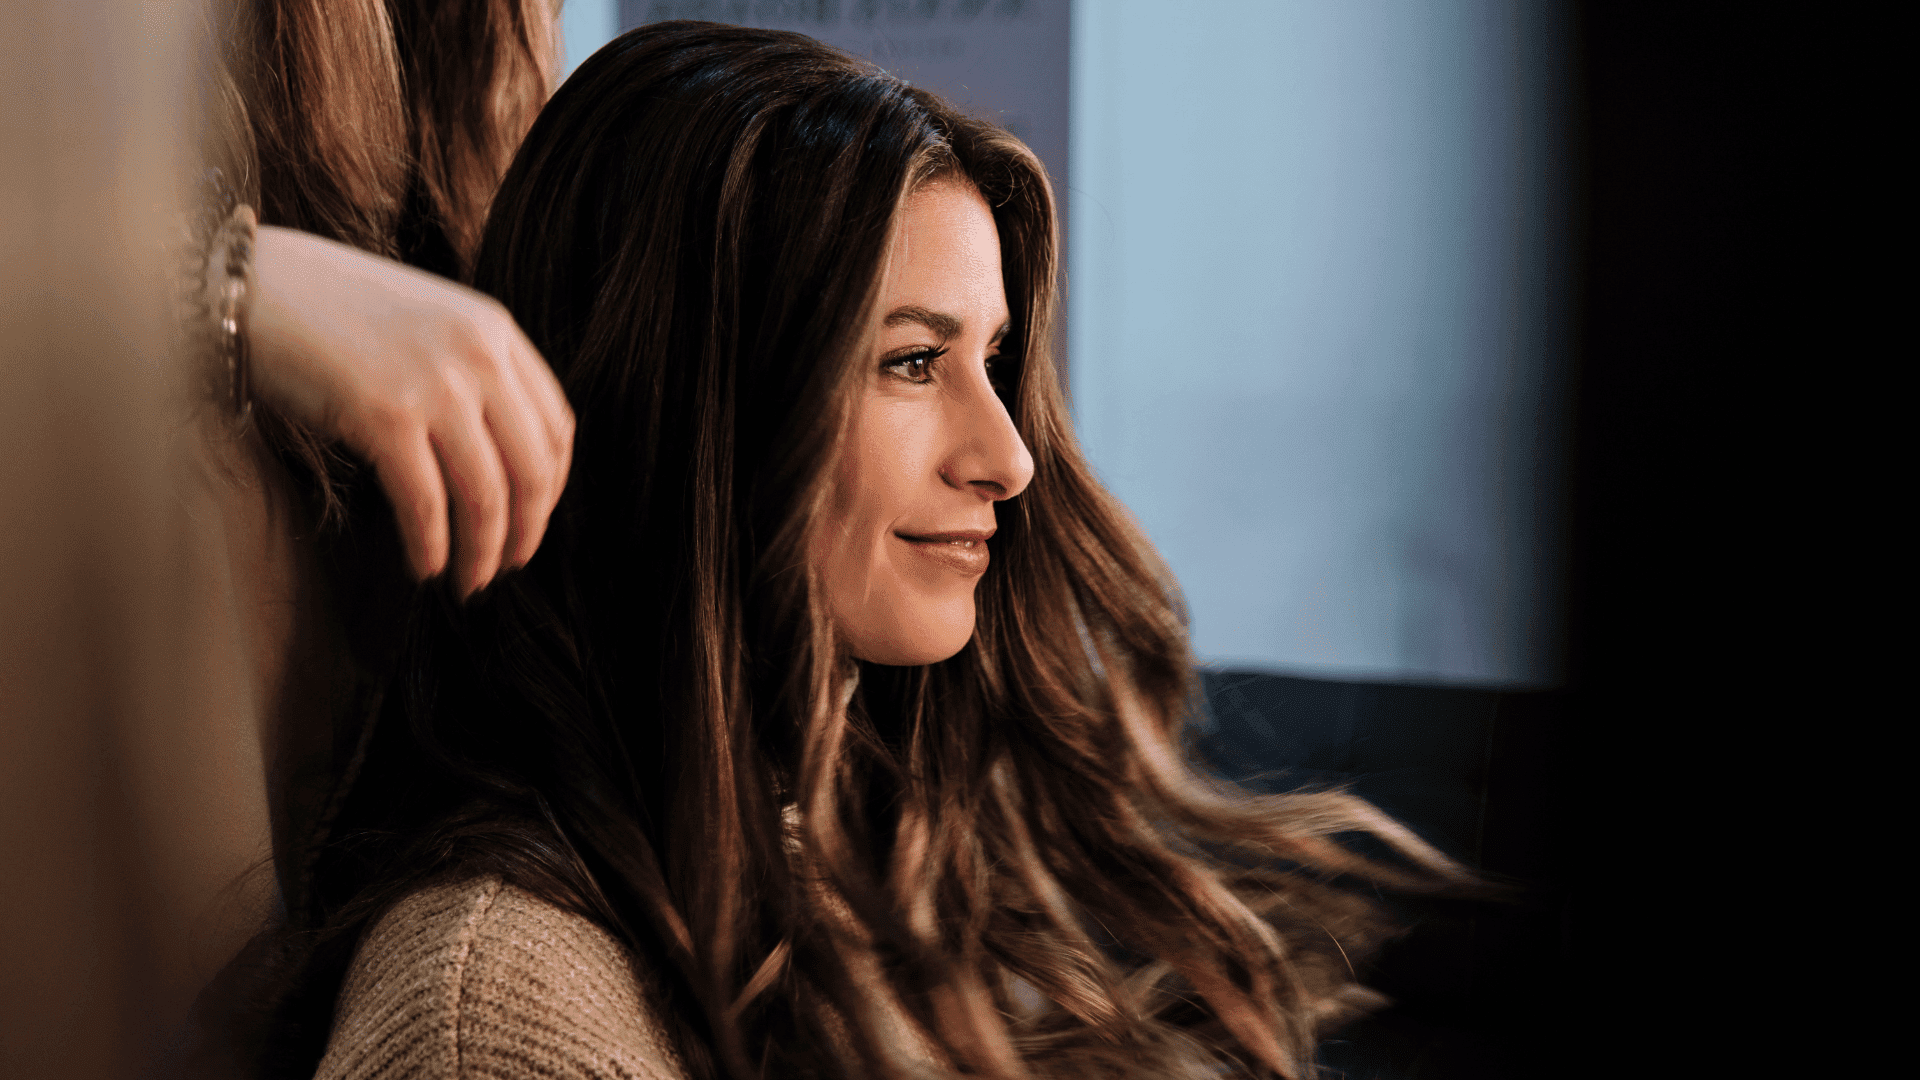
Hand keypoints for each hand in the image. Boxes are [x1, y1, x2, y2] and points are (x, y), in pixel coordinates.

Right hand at [248, 226, 573, 597]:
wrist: (251, 285)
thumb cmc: (331, 312)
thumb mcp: (428, 324)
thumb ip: (473, 374)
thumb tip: (501, 460)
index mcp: (496, 330)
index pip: (557, 428)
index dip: (551, 488)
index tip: (531, 519)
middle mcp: (478, 356)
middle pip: (532, 469)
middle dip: (525, 531)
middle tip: (506, 565)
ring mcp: (435, 385)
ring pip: (485, 496)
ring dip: (481, 552)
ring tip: (468, 580)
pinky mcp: (385, 415)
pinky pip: (426, 503)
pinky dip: (431, 546)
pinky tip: (425, 567)